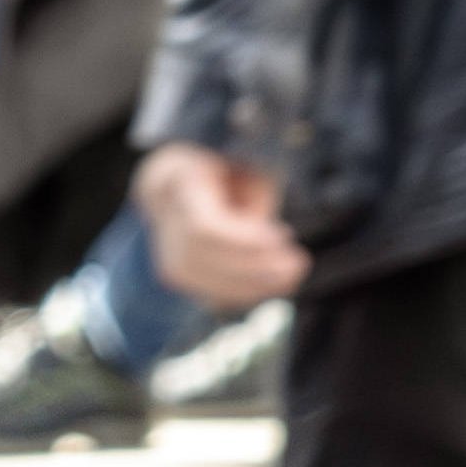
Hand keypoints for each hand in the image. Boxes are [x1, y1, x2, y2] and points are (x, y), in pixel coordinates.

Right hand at [138, 142, 309, 311]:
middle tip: (299, 263)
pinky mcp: (179, 278)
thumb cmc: (224, 176)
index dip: (244, 239)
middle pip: (210, 259)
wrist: (175, 188)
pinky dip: (249, 290)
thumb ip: (255, 206)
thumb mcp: (248, 174)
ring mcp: (169, 256)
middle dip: (257, 266)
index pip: (205, 228)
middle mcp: (166, 227)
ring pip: (212, 284)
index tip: (284, 236)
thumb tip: (270, 248)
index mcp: (180, 185)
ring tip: (295, 274)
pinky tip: (278, 282)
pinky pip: (216, 292)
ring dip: (258, 284)